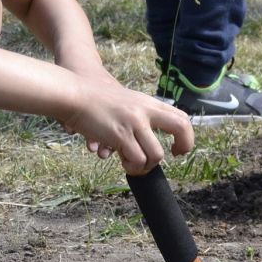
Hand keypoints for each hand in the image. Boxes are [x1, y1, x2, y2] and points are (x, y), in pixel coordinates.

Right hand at [68, 81, 193, 174]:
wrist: (75, 95)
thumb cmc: (94, 100)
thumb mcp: (125, 101)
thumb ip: (139, 114)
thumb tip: (148, 137)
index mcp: (148, 103)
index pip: (181, 117)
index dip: (186, 136)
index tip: (177, 148)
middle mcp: (145, 111)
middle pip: (181, 128)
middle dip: (183, 147)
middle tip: (173, 157)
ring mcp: (134, 123)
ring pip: (157, 154)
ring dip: (147, 165)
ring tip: (134, 164)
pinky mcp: (120, 135)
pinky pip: (137, 160)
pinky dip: (132, 167)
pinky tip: (123, 161)